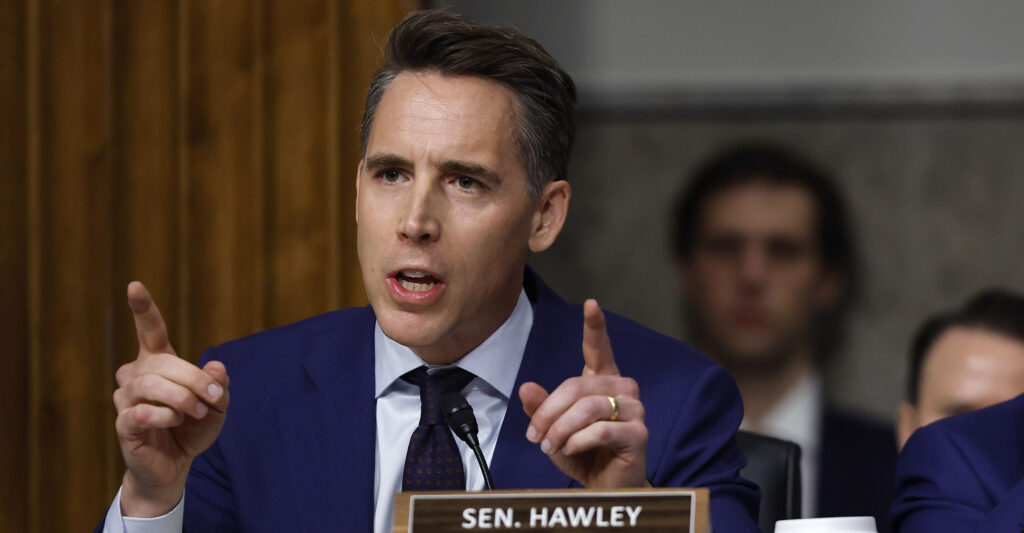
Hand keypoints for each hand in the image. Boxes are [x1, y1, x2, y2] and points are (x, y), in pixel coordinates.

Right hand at [113, 282, 229, 516]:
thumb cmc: (193, 429)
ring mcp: (125, 399)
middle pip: (163, 363)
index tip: (134, 285)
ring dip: (182, 399)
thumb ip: (219, 384)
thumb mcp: (217, 405)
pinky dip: (166, 416)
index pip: (151, 331)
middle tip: (213, 397)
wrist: (175, 465)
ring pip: (151, 384)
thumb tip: (216, 366)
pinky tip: (174, 422)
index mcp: (159, 364)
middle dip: (195, 379)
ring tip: (195, 413)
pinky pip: (142, 411)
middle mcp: (136, 375)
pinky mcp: (123, 423)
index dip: (143, 308)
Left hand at [519, 299, 649, 488]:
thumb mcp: (553, 430)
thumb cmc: (581, 454)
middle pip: (577, 386)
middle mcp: (622, 389)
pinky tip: (571, 449)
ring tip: (551, 446)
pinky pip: (603, 429)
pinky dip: (579, 441)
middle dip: (549, 412)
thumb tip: (526, 386)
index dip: (595, 326)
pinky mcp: (640, 434)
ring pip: (589, 408)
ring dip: (561, 429)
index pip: (599, 349)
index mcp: (602, 381)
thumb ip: (541, 408)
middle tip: (535, 437)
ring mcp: (635, 410)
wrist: (604, 487)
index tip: (591, 304)